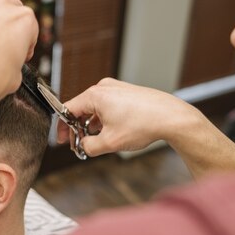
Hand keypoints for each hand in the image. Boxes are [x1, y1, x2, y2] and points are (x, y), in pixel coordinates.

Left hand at [0, 0, 37, 104]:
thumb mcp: (15, 78)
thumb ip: (15, 65)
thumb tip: (8, 68)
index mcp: (23, 20)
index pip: (31, 27)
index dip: (26, 44)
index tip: (20, 54)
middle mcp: (1, 8)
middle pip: (11, 8)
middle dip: (9, 25)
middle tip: (4, 46)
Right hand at [57, 78, 234, 178]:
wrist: (171, 117)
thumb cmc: (143, 124)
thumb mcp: (110, 142)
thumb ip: (89, 147)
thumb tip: (84, 147)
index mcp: (95, 95)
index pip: (67, 109)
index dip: (62, 127)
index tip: (63, 140)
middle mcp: (104, 88)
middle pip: (81, 108)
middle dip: (78, 128)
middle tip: (80, 144)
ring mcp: (117, 88)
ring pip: (95, 108)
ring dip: (92, 125)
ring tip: (97, 141)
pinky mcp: (127, 93)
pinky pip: (107, 106)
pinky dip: (104, 119)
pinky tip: (111, 132)